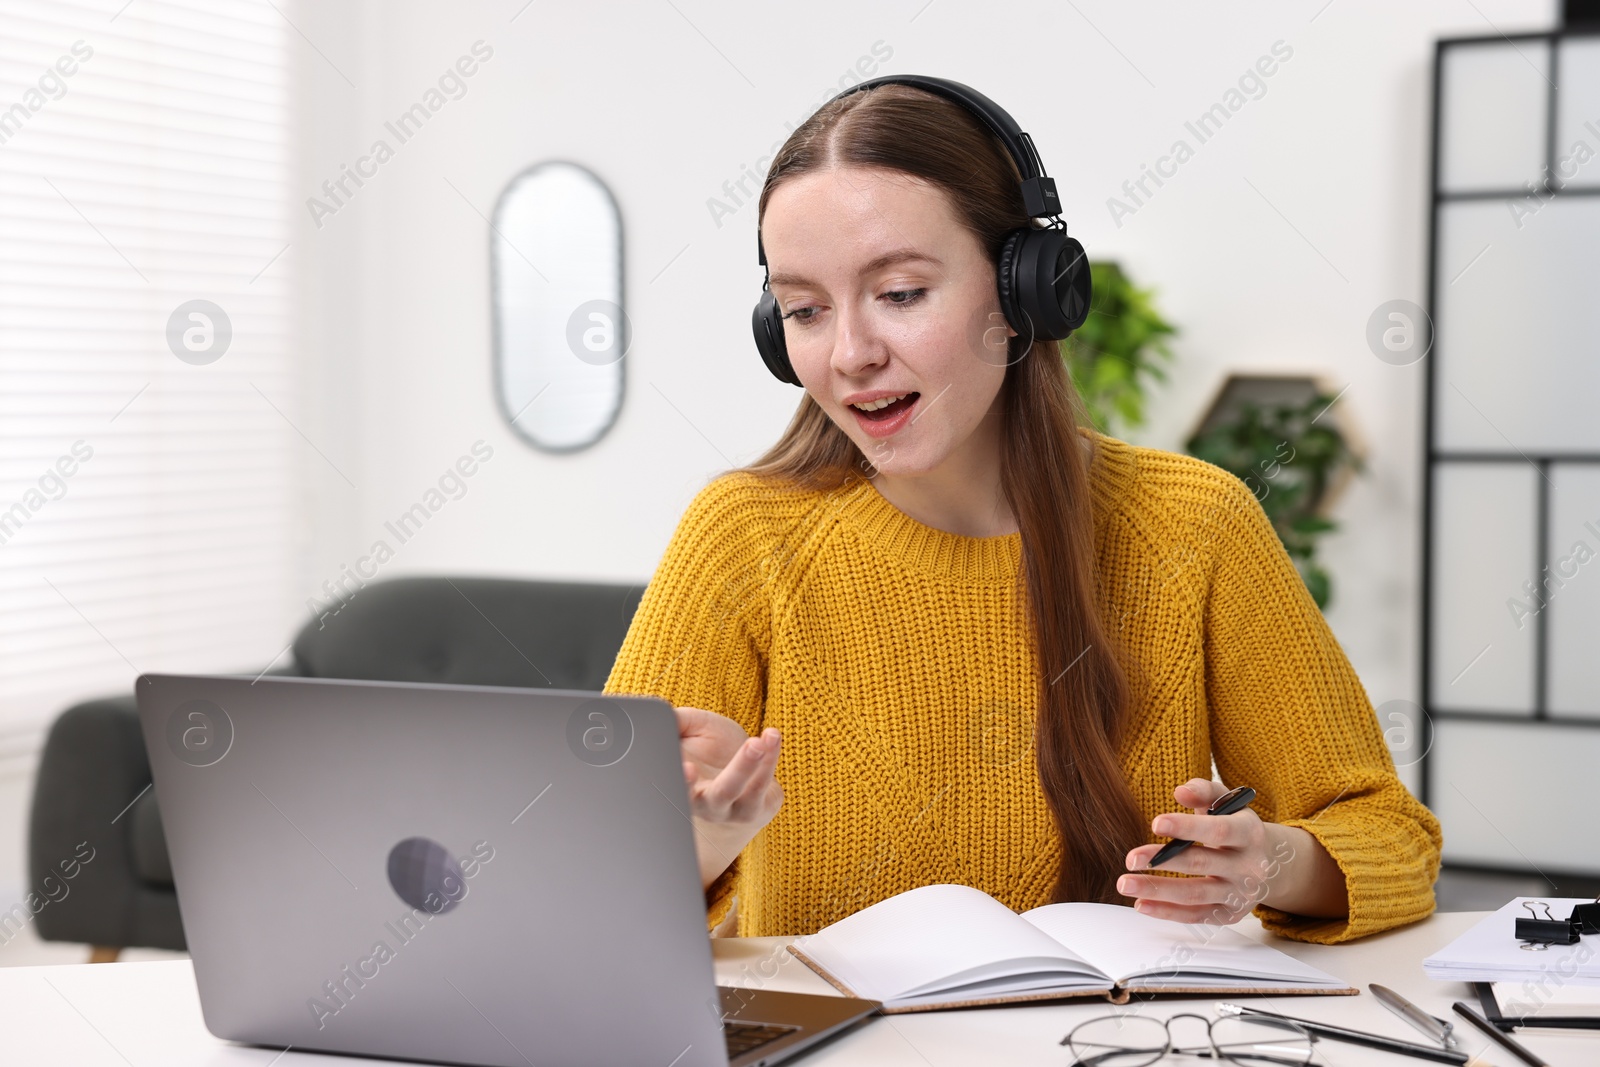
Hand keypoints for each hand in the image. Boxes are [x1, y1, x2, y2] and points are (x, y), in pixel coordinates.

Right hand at [675, 706, 782, 889]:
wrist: (739, 777)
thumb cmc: (707, 750)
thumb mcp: (689, 731)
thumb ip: (675, 722)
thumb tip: (665, 713)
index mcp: (682, 789)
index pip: (679, 790)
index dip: (682, 783)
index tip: (688, 767)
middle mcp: (706, 806)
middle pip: (721, 794)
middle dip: (738, 770)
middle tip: (752, 745)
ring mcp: (734, 811)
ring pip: (748, 792)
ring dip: (756, 764)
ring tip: (765, 739)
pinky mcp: (758, 810)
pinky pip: (764, 786)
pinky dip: (770, 759)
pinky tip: (771, 737)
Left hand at [1116, 778, 1296, 924]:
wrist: (1272, 865)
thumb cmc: (1237, 826)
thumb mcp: (1228, 803)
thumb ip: (1204, 790)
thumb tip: (1180, 792)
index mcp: (1249, 833)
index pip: (1219, 830)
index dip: (1187, 827)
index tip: (1156, 823)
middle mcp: (1249, 866)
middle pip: (1202, 863)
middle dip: (1163, 861)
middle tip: (1130, 859)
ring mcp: (1240, 894)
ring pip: (1195, 894)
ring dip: (1157, 890)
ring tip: (1125, 884)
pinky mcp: (1230, 914)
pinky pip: (1196, 916)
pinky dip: (1167, 912)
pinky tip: (1141, 904)